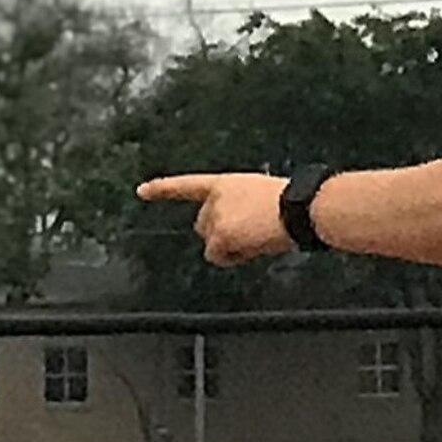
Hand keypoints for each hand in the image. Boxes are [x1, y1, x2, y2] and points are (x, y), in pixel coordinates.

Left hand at [138, 173, 291, 266]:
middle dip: (219, 235)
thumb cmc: (291, 204)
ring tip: (256, 239)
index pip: (187, 186)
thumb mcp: (259, 198)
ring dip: (228, 247)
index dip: (163, 189)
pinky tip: (252, 248)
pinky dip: (232, 258)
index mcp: (224, 184)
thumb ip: (239, 209)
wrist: (298, 208)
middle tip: (249, 236)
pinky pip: (218, 257)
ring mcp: (215, 216)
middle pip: (202, 226)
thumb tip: (239, 232)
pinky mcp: (221, 235)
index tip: (143, 190)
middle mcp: (214, 198)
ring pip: (211, 244)